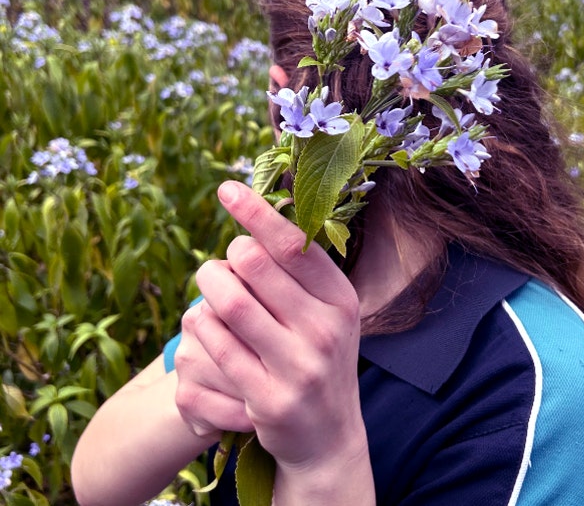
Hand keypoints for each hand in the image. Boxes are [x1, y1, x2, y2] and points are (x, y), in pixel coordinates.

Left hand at [177, 180, 364, 471]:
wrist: (327, 435)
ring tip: (209, 287)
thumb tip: (263, 212)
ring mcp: (298, 367)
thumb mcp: (326, 312)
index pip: (293, 245)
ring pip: (229, 302)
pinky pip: (215, 345)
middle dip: (227, 255)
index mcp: (341, 299)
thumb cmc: (318, 356)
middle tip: (223, 263)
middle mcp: (326, 330)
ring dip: (207, 286)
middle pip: (256, 265)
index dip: (256, 213)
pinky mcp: (267, 399)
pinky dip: (201, 325)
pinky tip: (205, 324)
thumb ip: (301, 269)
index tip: (226, 189)